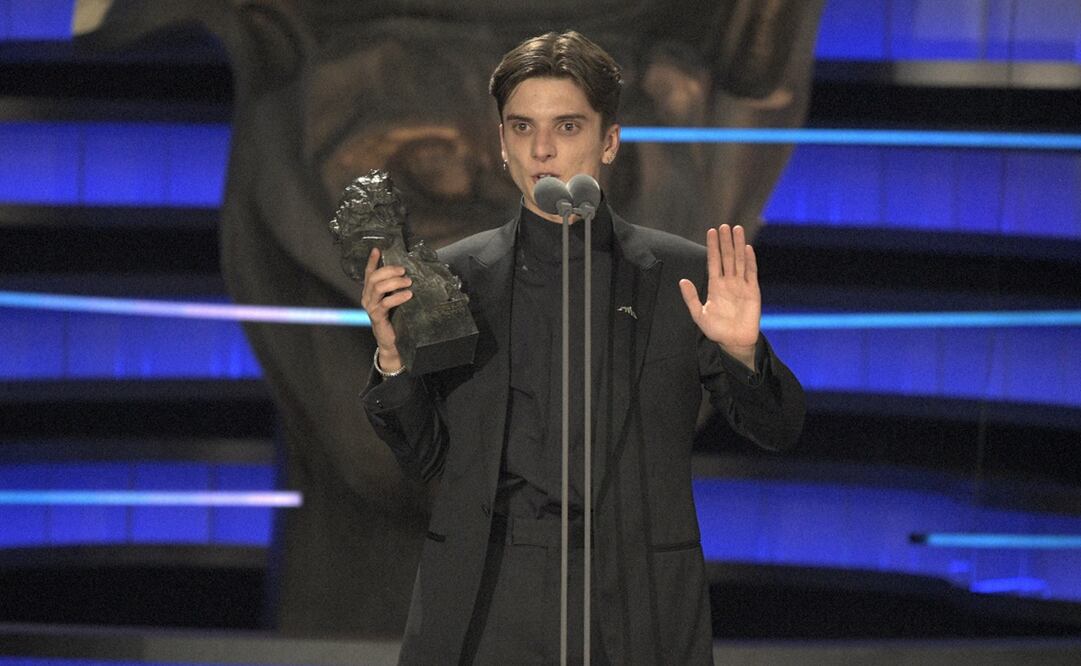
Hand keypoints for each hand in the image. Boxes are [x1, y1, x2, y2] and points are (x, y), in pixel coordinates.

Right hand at [361, 248, 412, 371]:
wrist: (392, 342)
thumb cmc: (395, 319)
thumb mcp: (395, 300)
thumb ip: (396, 288)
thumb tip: (407, 273)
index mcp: (370, 292)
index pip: (369, 273)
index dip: (372, 261)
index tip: (378, 249)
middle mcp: (367, 298)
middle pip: (374, 278)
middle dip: (389, 271)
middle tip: (403, 271)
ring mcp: (371, 308)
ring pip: (378, 288)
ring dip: (394, 282)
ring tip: (408, 282)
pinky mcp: (377, 317)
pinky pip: (385, 303)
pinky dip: (397, 297)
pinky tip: (408, 295)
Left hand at [679, 224, 760, 368]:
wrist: (733, 342)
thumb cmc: (716, 330)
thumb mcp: (699, 314)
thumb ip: (690, 298)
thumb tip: (682, 280)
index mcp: (715, 286)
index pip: (713, 261)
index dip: (712, 247)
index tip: (711, 231)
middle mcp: (728, 282)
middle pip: (727, 257)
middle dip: (725, 241)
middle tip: (724, 225)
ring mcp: (741, 285)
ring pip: (739, 260)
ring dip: (738, 245)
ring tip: (737, 229)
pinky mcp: (753, 291)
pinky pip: (751, 272)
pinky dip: (750, 260)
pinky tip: (748, 248)